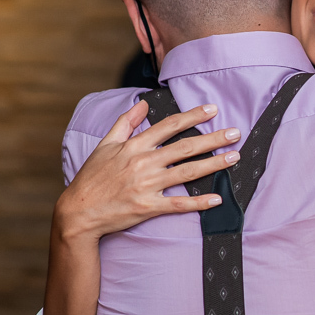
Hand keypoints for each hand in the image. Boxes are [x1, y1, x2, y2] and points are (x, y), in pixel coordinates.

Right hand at [55, 100, 240, 239]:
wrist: (79, 211)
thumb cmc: (92, 177)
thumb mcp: (105, 145)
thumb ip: (125, 123)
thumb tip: (141, 104)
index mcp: (134, 147)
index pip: (169, 126)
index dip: (192, 116)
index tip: (212, 110)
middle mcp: (143, 163)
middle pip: (185, 147)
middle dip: (213, 139)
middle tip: (236, 133)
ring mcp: (147, 186)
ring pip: (188, 172)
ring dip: (214, 164)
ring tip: (234, 158)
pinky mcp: (148, 207)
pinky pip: (179, 204)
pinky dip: (199, 202)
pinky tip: (217, 198)